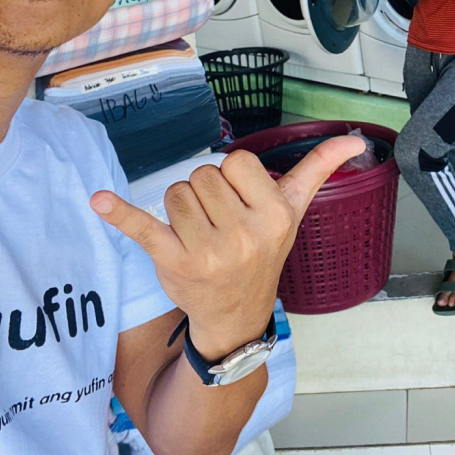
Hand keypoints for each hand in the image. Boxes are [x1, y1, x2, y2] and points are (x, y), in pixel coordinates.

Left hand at [90, 135, 364, 358]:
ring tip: (199, 234)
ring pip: (176, 192)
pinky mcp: (172, 262)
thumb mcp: (294, 212)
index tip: (241, 202)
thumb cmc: (264, 253)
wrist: (236, 315)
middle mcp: (243, 234)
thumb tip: (356, 139)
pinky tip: (98, 200)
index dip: (233, 176)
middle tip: (219, 224)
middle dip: (206, 193)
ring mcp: (207, 250)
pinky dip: (119, 213)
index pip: (237, 161)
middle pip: (203, 174)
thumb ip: (319, 170)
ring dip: (180, 208)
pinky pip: (141, 227)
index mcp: (274, 214)